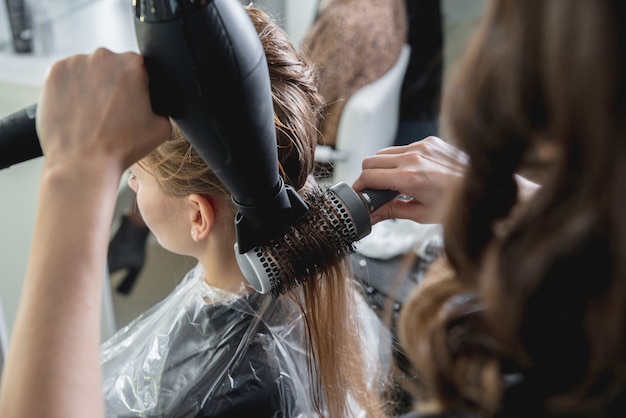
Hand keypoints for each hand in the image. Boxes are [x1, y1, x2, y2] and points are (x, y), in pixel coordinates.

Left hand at [37, 48, 170, 175]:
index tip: (129, 104)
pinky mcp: (54, 73)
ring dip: (90, 86)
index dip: (136, 88)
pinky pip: (66, 77)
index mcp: (134, 65)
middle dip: (112, 84)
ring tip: (91, 114)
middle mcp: (104, 57)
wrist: (84, 163)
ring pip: (87, 70)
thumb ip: (162, 108)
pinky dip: (70, 90)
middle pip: (111, 66)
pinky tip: (76, 111)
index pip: (137, 68)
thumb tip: (156, 105)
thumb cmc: (121, 148)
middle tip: (110, 111)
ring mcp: (76, 63)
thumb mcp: (162, 128)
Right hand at [352, 136, 466, 223]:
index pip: (369, 176)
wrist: (485, 188)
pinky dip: (401, 159)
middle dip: (367, 176)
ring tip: (392, 183)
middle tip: (372, 190)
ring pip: (385, 152)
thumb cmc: (457, 204)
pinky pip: (404, 147)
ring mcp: (422, 146)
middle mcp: (414, 157)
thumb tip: (372, 216)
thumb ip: (391, 212)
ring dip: (382, 166)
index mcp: (409, 177)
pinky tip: (410, 173)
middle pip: (371, 160)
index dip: (358, 186)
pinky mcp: (430, 141)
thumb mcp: (421, 214)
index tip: (358, 193)